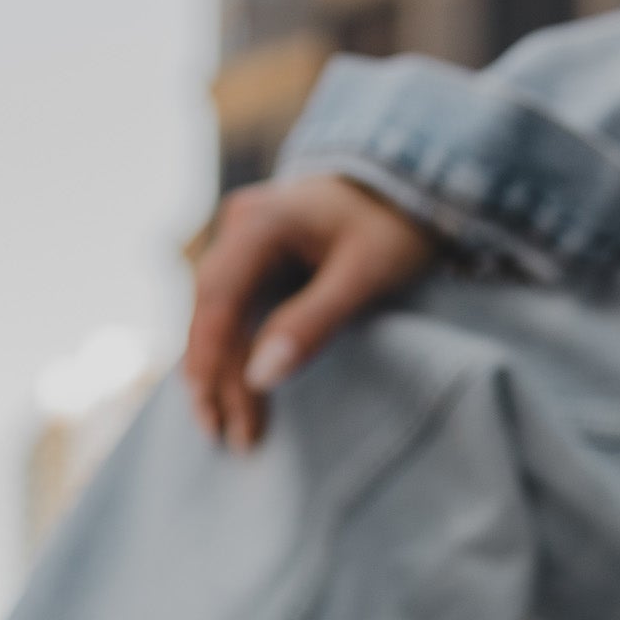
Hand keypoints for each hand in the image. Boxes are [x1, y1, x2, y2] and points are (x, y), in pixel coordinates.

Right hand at [183, 174, 439, 452]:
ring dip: (217, 367)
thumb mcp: (364, 277)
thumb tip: (259, 378)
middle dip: (212, 375)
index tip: (220, 415)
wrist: (409, 183)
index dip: (213, 362)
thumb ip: (312, 322)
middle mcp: (240, 223)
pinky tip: (229, 387)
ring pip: (214, 311)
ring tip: (221, 424)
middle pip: (210, 309)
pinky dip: (230, 348)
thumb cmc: (393, 229)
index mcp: (263, 221)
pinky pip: (230, 306)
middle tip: (219, 435)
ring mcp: (241, 236)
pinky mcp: (251, 253)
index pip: (220, 299)